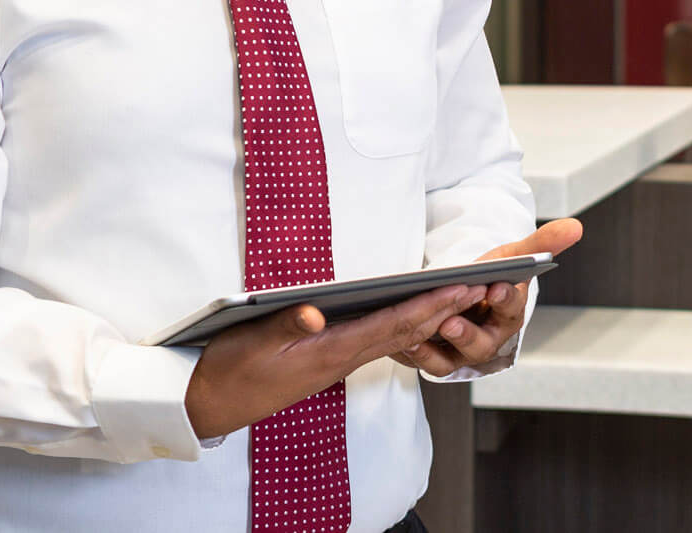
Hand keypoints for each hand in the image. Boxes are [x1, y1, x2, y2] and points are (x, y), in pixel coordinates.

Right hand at [185, 281, 486, 439]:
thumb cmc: (230, 370)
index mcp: (330, 352)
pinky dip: (404, 326)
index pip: (392, 326)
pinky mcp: (328, 362)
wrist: (211, 405)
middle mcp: (341, 359)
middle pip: (405, 332)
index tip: (460, 290)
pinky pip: (377, 342)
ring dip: (430, 317)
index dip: (429, 307)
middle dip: (444, 309)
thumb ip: (285, 326)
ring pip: (395, 339)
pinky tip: (414, 315)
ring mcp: (336, 363)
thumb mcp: (252, 343)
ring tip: (460, 296)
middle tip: (480, 287)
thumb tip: (313, 313)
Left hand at [394, 218, 583, 377]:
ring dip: (434, 351)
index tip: (496, 287)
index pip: (511, 310)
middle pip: (480, 345)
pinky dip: (411, 354)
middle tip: (451, 322)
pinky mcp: (434, 358)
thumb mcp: (511, 256)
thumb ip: (540, 243)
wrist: (466, 297)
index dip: (505, 299)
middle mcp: (487, 340)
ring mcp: (459, 354)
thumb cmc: (491, 276)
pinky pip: (422, 363)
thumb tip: (576, 226)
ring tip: (417, 335)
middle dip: (466, 334)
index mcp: (508, 314)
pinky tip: (399, 340)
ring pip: (449, 362)